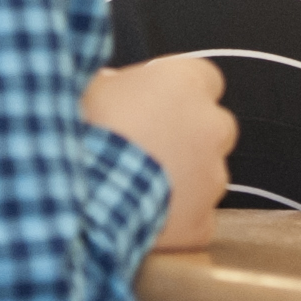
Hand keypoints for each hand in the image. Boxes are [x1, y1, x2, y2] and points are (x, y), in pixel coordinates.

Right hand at [85, 54, 236, 253]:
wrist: (85, 194)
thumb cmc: (87, 131)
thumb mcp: (90, 87)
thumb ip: (116, 84)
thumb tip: (110, 85)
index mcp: (185, 83)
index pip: (204, 78)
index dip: (180, 93)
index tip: (157, 104)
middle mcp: (210, 125)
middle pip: (214, 127)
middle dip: (190, 136)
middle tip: (150, 147)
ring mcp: (212, 177)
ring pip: (207, 175)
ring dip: (182, 179)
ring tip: (136, 186)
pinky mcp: (202, 221)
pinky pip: (196, 220)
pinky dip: (176, 220)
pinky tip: (143, 218)